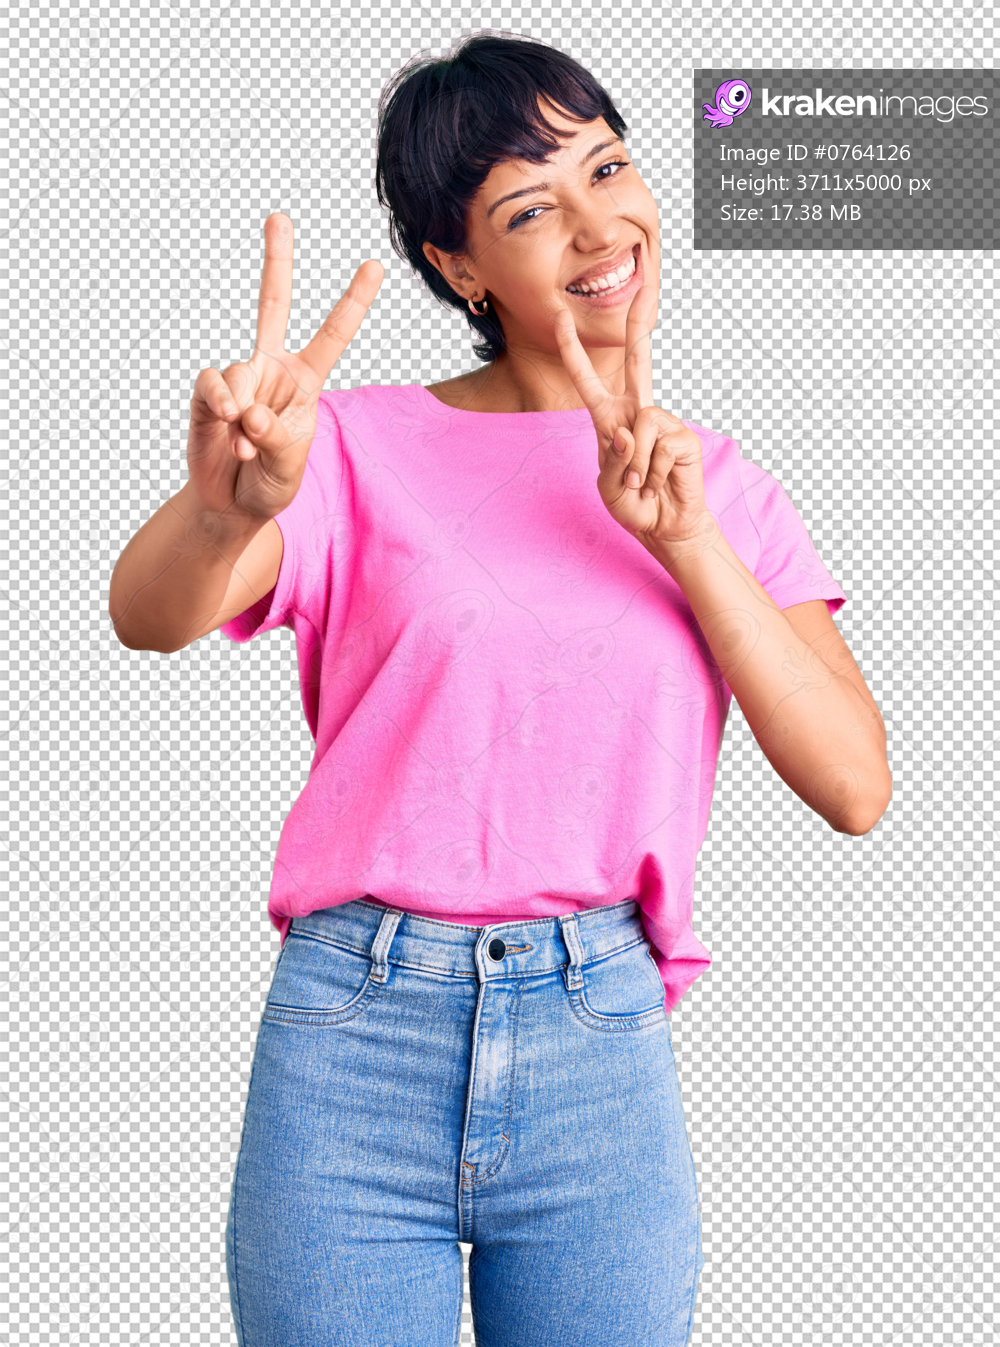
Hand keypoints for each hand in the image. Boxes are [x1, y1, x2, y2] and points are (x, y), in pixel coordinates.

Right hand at [186, 212, 383, 521]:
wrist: (230, 505)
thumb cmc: (269, 484)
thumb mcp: (288, 466)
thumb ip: (275, 436)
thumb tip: (247, 409)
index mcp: (305, 381)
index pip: (332, 335)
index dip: (352, 302)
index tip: (375, 265)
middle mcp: (272, 369)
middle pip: (272, 304)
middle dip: (276, 260)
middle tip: (279, 216)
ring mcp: (238, 377)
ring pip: (241, 372)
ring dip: (245, 416)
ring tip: (247, 449)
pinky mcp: (207, 393)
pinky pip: (213, 383)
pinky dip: (222, 404)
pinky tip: (228, 426)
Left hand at [552, 282, 714, 552]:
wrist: (663, 527)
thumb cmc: (633, 505)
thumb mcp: (608, 485)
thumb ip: (612, 457)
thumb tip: (629, 429)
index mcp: (609, 419)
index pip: (588, 379)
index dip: (573, 349)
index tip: (560, 317)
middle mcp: (638, 412)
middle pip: (639, 359)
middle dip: (641, 322)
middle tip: (646, 283)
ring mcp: (663, 422)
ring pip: (640, 426)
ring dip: (634, 466)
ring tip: (640, 485)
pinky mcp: (683, 438)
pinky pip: (658, 446)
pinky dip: (651, 473)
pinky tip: (658, 484)